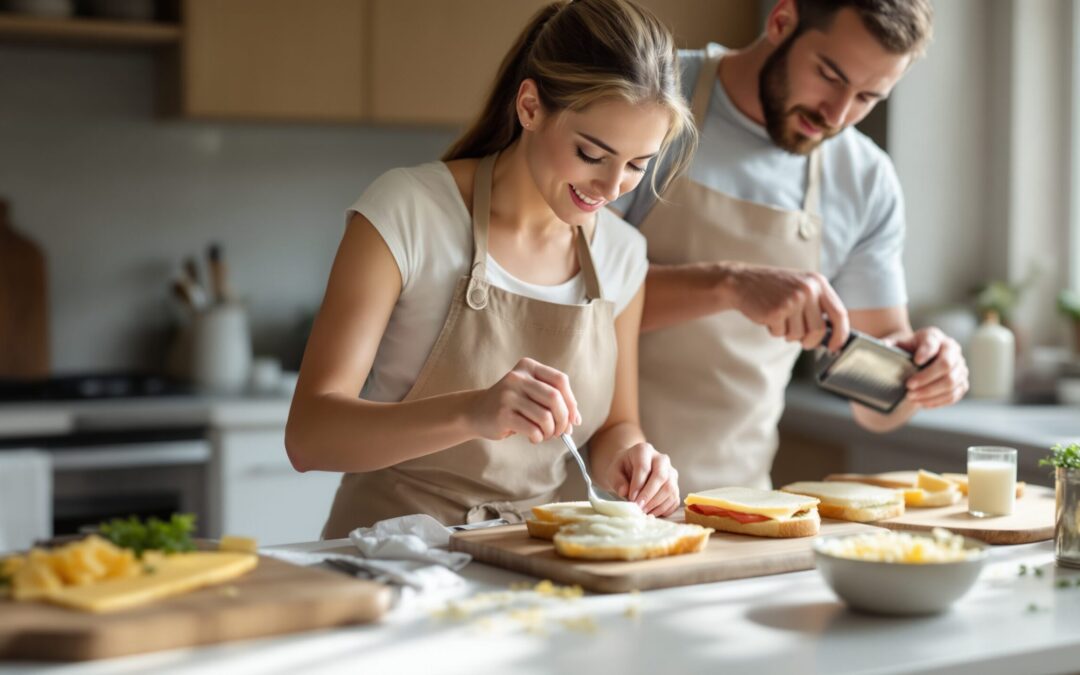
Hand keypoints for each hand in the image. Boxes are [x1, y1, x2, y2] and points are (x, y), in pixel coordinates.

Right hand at [469, 357, 581, 443]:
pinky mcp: (502, 414)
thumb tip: (575, 420)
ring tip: (545, 434)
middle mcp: (518, 377)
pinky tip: (533, 437)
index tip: (573, 419)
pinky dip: (538, 437)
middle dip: (563, 420)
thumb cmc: (511, 404)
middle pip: (555, 399)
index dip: (571, 402)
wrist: (475, 412)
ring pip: (545, 417)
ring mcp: (508, 395)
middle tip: (561, 432)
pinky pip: (532, 429)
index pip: (560, 380)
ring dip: (551, 432)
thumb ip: (553, 400)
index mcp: (528, 367)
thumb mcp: (530, 392)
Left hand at [600, 442, 679, 516]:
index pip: (644, 467)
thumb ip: (617, 481)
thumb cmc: (622, 469)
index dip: (638, 484)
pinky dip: (664, 509)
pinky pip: (674, 498)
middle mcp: (662, 459)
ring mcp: (671, 472)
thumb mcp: (613, 472)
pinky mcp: (675, 485)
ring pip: (670, 488)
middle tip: (639, 507)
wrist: (632, 468)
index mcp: (644, 450)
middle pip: (661, 476)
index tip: (631, 498)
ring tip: (643, 512)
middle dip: (649, 495)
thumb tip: (624, 492)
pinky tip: (652, 513)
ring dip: (657, 504)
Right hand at [728, 263, 849, 351]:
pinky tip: (768, 316)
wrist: (742, 281)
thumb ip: (817, 307)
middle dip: (810, 341)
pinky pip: (781, 334)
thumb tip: (830, 337)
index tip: (835, 346)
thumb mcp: (800, 288)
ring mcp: (792, 300)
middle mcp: (807, 290)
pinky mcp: (776, 311)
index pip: (839, 313)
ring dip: (788, 334)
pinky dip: (774, 330)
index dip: (840, 334)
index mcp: (818, 282)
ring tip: (780, 318)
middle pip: (819, 330)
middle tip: (803, 342)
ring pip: (799, 335)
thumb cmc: (773, 289)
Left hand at [892, 327, 968, 408]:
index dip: (926, 352)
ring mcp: (960, 366)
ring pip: (951, 382)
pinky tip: (922, 403)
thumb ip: (889, 343)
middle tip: (908, 386)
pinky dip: (938, 401)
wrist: (920, 357)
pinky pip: (954, 394)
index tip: (916, 361)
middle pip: (946, 365)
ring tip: (912, 397)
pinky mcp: (962, 382)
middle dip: (926, 378)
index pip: (933, 343)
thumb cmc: (908, 348)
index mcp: (934, 336)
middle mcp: (952, 349)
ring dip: (930, 392)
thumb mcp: (898, 342)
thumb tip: (882, 346)